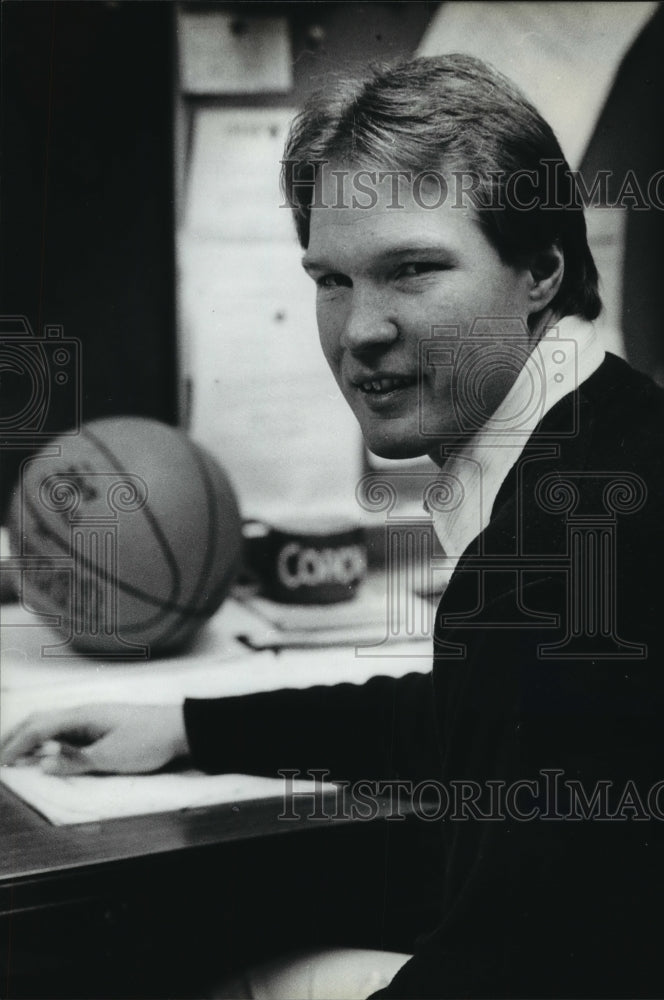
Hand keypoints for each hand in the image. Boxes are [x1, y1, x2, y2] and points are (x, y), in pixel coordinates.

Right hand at [0, 703, 188, 774]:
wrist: (179, 730)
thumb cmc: (148, 741)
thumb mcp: (111, 757)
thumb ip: (76, 761)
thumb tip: (43, 764)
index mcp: (82, 716)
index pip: (39, 728)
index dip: (16, 745)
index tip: (1, 762)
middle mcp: (83, 713)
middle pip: (40, 721)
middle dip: (16, 736)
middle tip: (0, 755)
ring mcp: (92, 718)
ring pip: (51, 725)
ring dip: (30, 738)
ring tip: (13, 753)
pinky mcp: (100, 727)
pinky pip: (65, 731)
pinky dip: (47, 740)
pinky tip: (45, 750)